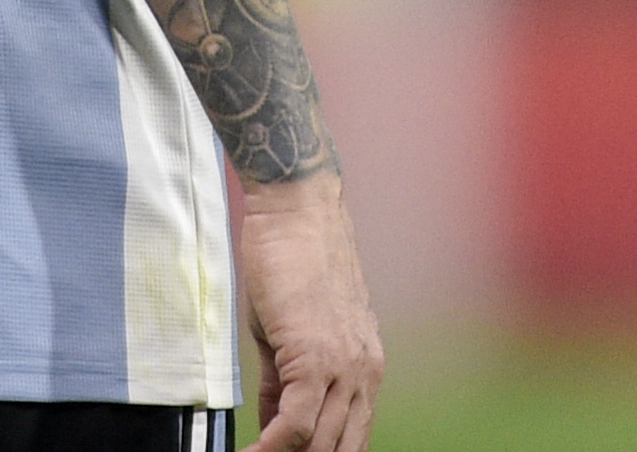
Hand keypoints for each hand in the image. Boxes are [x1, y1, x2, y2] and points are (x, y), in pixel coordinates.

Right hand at [236, 172, 381, 451]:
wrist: (296, 209)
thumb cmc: (292, 258)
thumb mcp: (292, 331)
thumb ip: (287, 382)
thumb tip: (275, 426)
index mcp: (365, 368)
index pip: (350, 439)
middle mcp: (364, 373)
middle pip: (338, 449)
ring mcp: (344, 366)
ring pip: (320, 443)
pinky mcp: (316, 357)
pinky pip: (296, 424)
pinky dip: (271, 446)